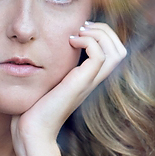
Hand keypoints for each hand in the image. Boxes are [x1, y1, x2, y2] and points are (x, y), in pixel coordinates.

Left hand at [12, 21, 127, 155]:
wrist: (33, 128)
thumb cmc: (35, 107)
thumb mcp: (49, 81)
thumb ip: (56, 67)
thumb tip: (47, 50)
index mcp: (90, 78)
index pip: (116, 53)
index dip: (105, 35)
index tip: (81, 30)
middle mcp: (95, 80)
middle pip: (121, 50)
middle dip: (105, 31)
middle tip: (82, 27)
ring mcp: (90, 81)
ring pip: (117, 51)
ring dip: (99, 34)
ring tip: (79, 33)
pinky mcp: (81, 82)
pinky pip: (99, 55)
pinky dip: (88, 42)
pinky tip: (70, 42)